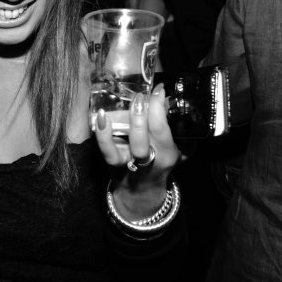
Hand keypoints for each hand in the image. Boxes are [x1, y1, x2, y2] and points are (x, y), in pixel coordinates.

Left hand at [94, 83, 180, 219]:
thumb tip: (172, 99)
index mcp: (168, 152)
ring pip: (136, 144)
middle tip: (141, 95)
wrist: (141, 191)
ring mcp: (133, 162)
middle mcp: (153, 158)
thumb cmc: (158, 163)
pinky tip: (101, 117)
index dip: (160, 105)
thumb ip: (180, 129)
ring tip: (129, 104)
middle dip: (150, 111)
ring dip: (134, 122)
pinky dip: (104, 134)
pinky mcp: (115, 164)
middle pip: (154, 134)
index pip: (164, 127)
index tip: (157, 89)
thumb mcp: (176, 150)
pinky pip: (109, 151)